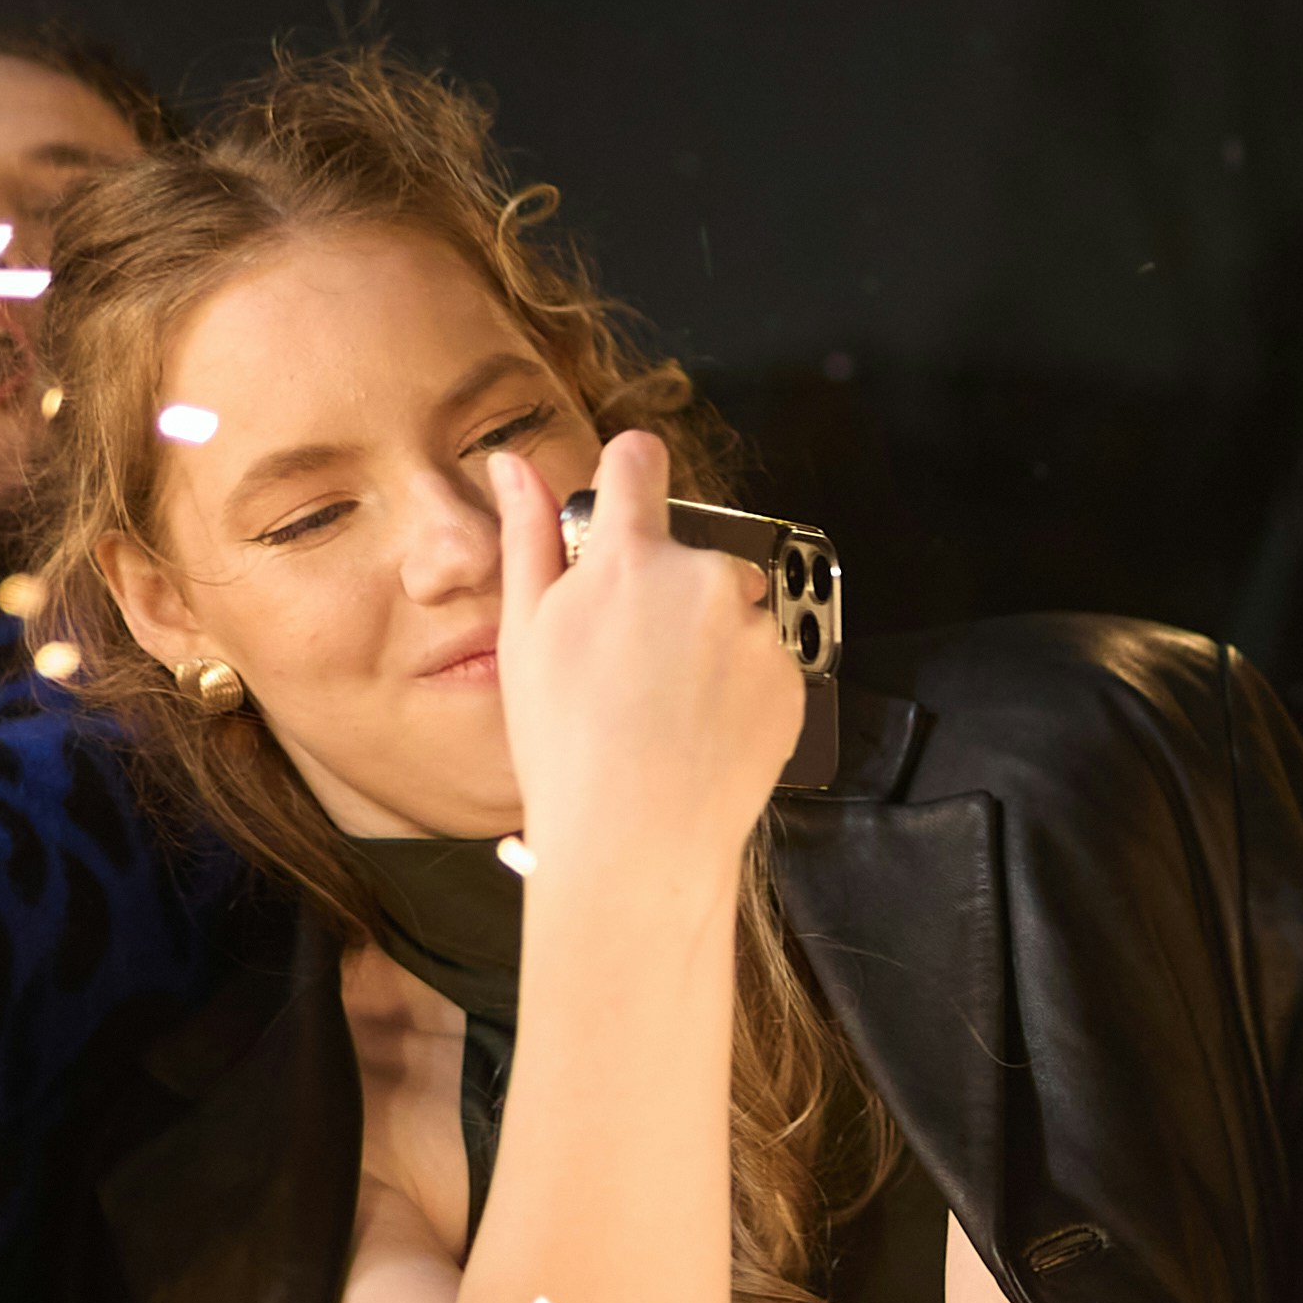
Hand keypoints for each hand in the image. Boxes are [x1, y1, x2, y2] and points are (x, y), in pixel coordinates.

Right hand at [484, 437, 795, 893]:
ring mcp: (755, 629)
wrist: (638, 839)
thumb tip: (512, 464)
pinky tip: (697, 728)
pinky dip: (737, 685)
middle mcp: (705, 578)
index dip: (626, 475)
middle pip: (687, 553)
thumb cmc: (566, 744)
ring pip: (728, 609)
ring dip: (704, 639)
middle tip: (627, 664)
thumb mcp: (525, 633)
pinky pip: (761, 660)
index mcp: (632, 557)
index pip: (638, 463)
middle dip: (662, 591)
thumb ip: (527, 535)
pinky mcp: (790, 678)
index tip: (623, 500)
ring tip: (662, 707)